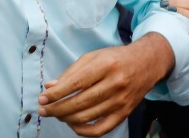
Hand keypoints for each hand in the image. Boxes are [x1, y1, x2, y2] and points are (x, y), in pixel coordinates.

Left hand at [37, 35, 173, 136]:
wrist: (146, 64)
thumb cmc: (116, 58)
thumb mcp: (93, 57)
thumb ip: (71, 72)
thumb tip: (50, 88)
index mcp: (105, 65)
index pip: (76, 83)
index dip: (56, 94)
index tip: (42, 98)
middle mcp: (114, 84)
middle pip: (79, 103)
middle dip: (56, 108)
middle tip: (43, 109)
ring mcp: (120, 101)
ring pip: (87, 117)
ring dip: (66, 118)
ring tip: (56, 113)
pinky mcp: (124, 114)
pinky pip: (100, 129)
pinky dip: (83, 130)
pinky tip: (72, 124)